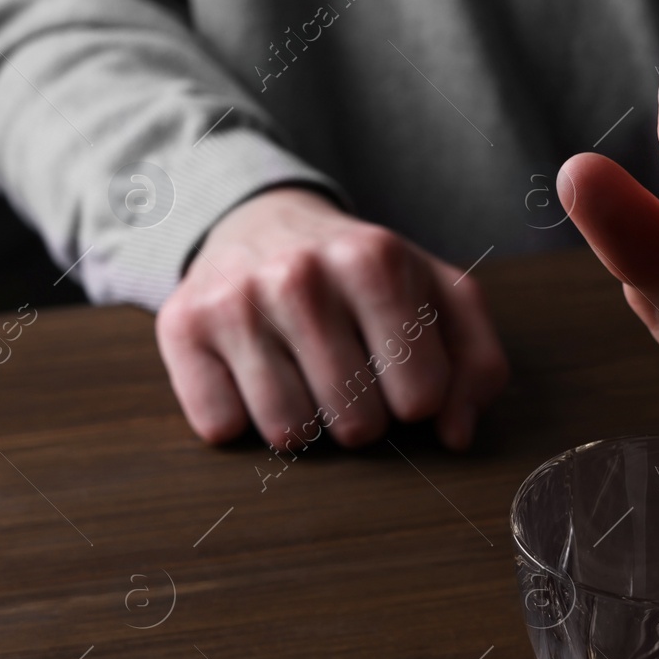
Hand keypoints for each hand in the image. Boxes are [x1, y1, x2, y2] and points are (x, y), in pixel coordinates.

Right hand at [155, 187, 509, 450]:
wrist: (260, 223)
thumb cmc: (362, 277)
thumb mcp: (437, 296)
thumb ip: (476, 363)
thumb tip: (456, 435)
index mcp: (375, 259)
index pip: (420, 397)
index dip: (413, 398)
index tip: (396, 369)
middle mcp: (300, 275)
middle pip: (356, 424)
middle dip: (359, 416)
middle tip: (343, 372)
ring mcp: (236, 300)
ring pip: (288, 433)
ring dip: (301, 422)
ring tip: (299, 375)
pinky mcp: (182, 327)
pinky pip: (221, 428)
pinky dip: (239, 418)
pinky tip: (249, 374)